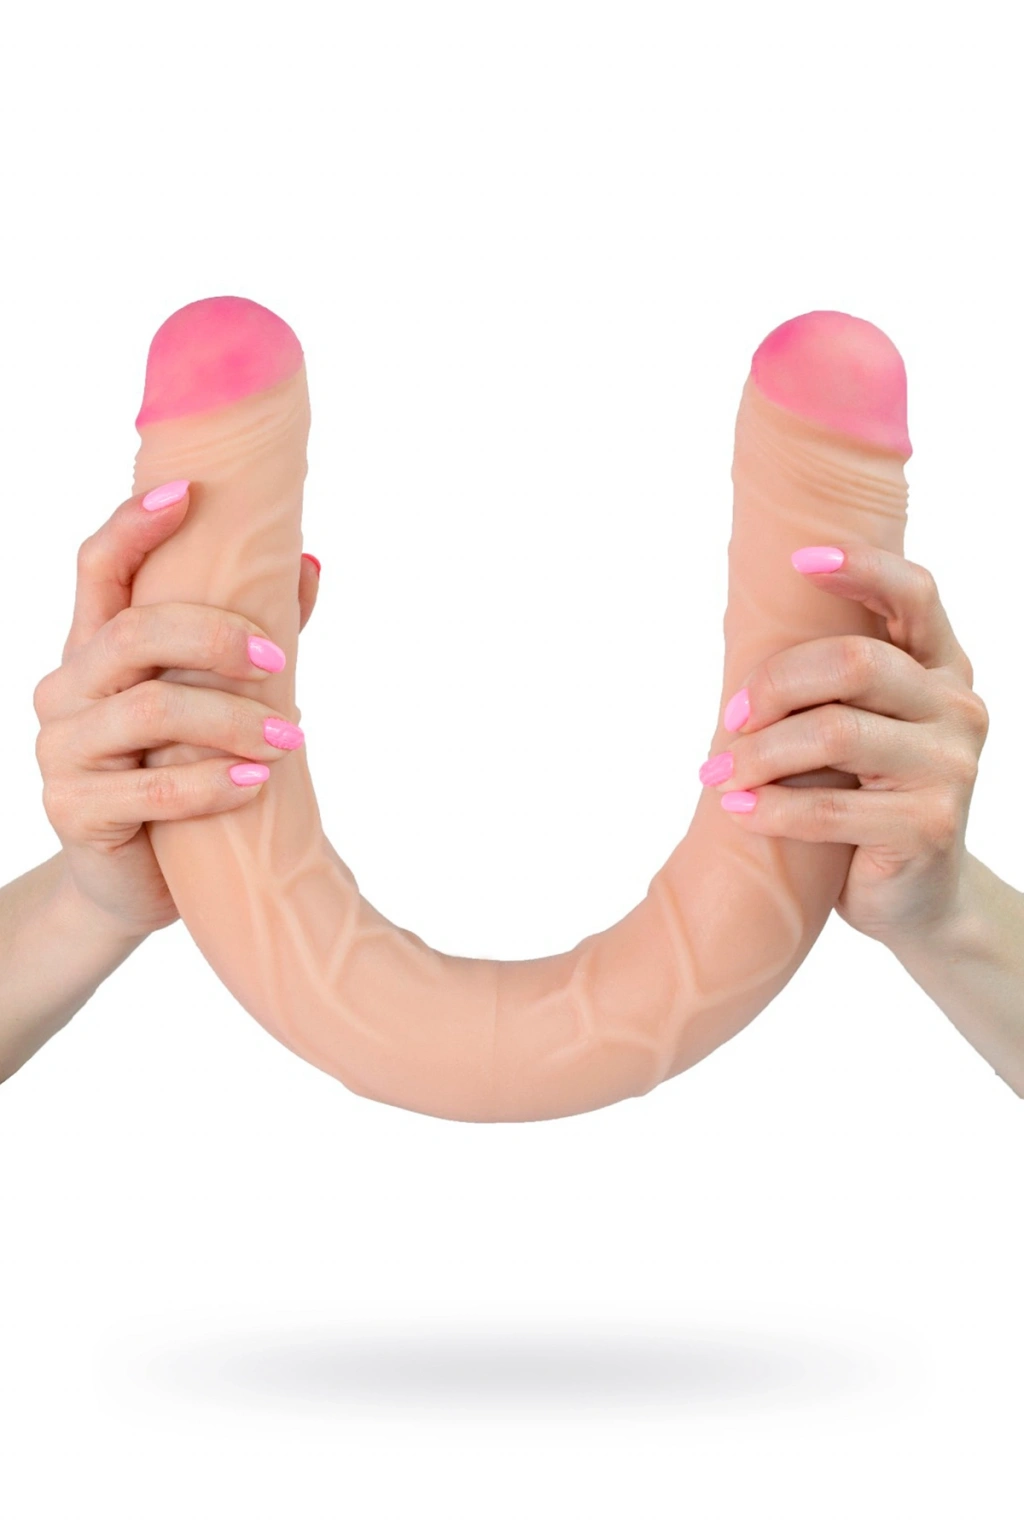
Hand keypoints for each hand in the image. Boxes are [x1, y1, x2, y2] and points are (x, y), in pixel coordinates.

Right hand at [32, 483, 320, 938]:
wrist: (135, 882)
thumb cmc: (178, 774)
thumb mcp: (211, 701)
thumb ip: (251, 634)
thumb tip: (307, 562)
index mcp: (92, 650)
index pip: (97, 569)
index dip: (133, 526)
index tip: (188, 494)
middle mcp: (66, 690)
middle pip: (131, 633)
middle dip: (214, 638)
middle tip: (280, 663)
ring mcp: (62, 752)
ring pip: (149, 710)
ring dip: (231, 720)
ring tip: (290, 738)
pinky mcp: (76, 812)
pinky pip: (152, 789)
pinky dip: (214, 783)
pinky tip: (257, 782)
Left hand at [697, 544, 989, 946]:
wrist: (915, 900)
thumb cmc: (868, 800)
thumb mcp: (861, 728)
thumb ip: (835, 683)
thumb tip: (747, 621)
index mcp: (943, 668)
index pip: (915, 595)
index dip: (861, 566)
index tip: (799, 560)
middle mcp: (958, 708)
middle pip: (854, 661)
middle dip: (774, 684)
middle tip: (729, 718)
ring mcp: (951, 768)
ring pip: (834, 733)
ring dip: (758, 753)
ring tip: (717, 774)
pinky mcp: (928, 825)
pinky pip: (828, 807)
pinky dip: (770, 808)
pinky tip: (735, 810)